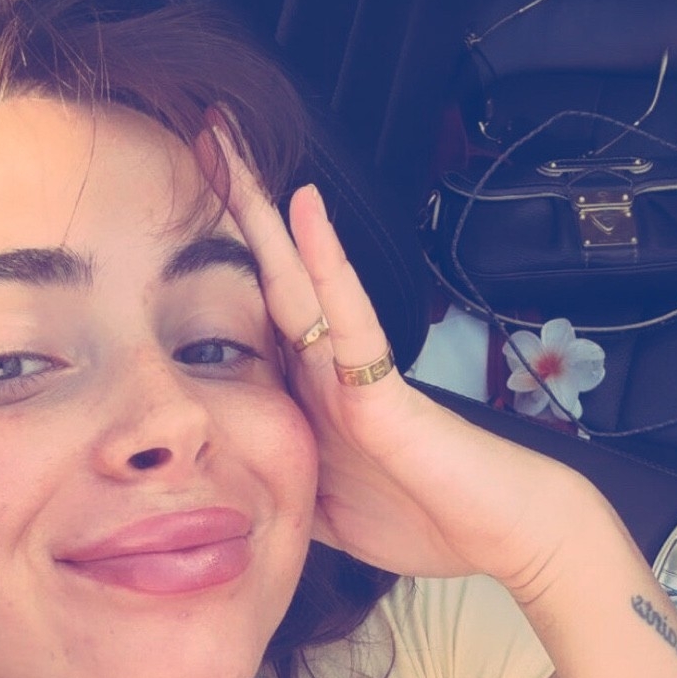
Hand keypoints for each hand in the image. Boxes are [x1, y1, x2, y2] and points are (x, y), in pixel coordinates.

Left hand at [202, 125, 591, 594]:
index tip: (168, 229)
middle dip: (235, 218)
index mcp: (312, 408)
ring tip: (228, 146)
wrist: (508, 538)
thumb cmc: (432, 522)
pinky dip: (326, 262)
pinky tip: (304, 208)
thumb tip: (235, 499)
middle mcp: (329, 378)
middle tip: (202, 139)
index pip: (254, 332)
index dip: (211, 279)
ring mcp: (355, 377)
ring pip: (299, 283)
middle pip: (270, 284)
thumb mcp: (329, 518)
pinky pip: (350, 318)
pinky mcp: (384, 391)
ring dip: (263, 216)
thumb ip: (286, 492)